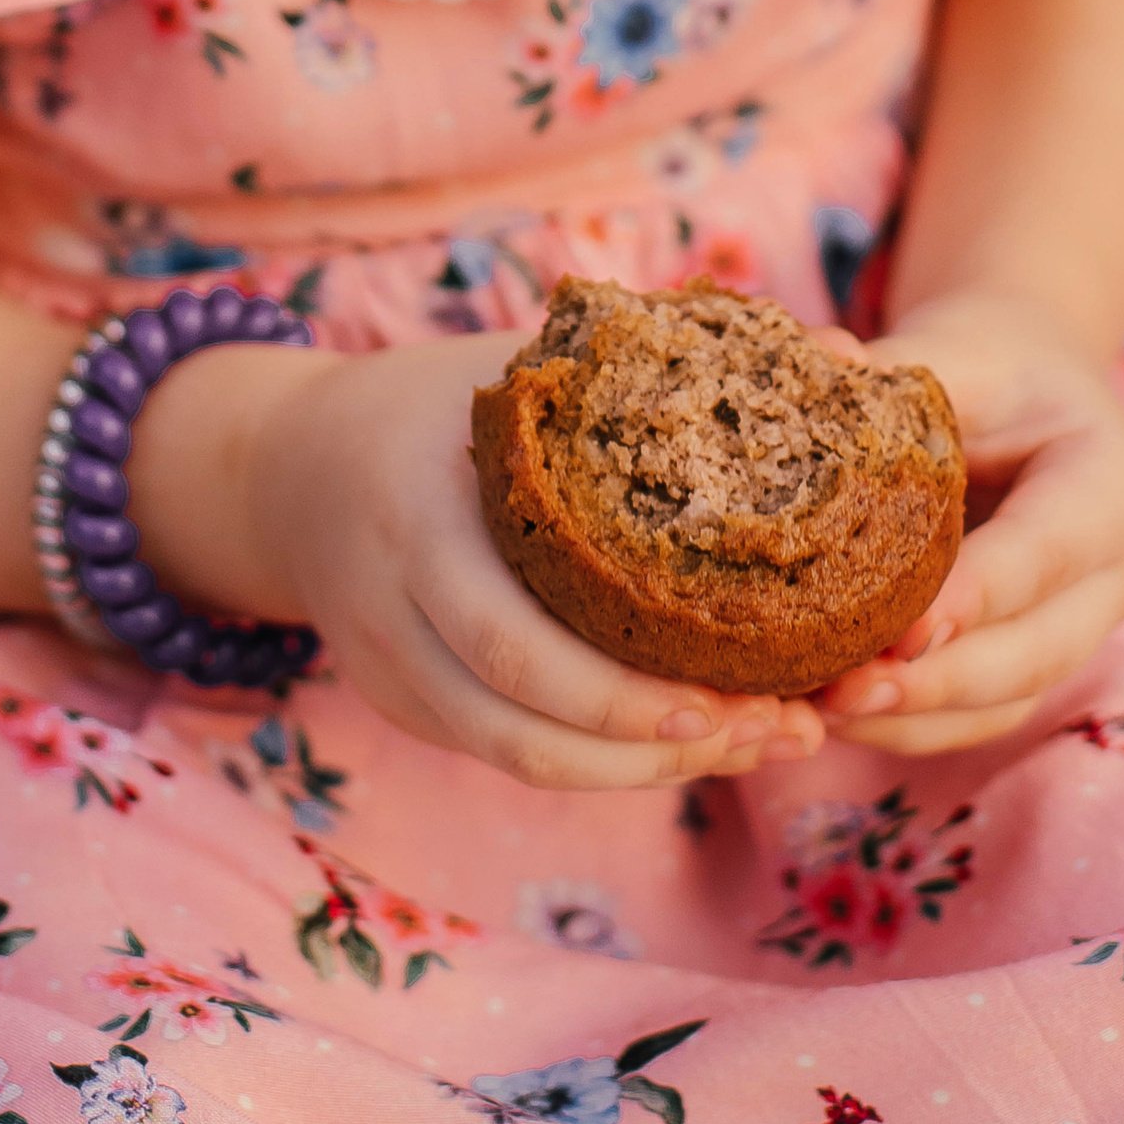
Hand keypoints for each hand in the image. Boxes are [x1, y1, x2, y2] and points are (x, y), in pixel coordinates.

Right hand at [204, 336, 829, 793]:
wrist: (289, 467)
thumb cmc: (441, 399)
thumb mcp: (519, 364)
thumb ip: (644, 366)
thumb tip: (834, 353)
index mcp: (418, 514)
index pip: (513, 639)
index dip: (625, 693)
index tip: (746, 692)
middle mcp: (393, 608)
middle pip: (524, 726)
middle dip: (662, 748)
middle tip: (787, 728)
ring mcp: (392, 671)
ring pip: (521, 759)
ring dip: (648, 770)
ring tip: (763, 741)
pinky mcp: (408, 706)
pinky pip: (512, 752)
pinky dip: (606, 759)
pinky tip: (695, 736)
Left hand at [814, 291, 1123, 753]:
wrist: (1030, 398)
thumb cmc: (993, 370)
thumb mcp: (960, 351)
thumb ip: (898, 367)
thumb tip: (820, 358)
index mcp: (1110, 482)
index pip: (1049, 549)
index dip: (979, 595)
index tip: (903, 632)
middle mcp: (1114, 573)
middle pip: (1037, 649)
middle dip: (941, 681)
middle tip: (844, 693)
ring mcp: (1079, 628)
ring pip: (1007, 698)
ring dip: (914, 717)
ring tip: (820, 713)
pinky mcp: (1032, 662)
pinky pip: (977, 715)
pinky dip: (907, 724)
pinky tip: (829, 717)